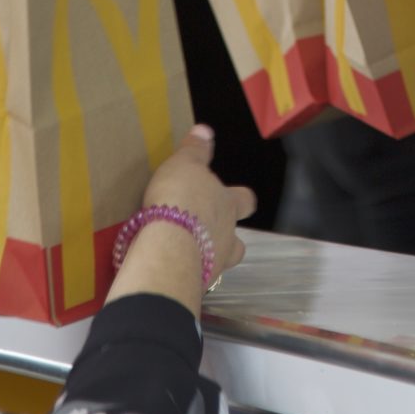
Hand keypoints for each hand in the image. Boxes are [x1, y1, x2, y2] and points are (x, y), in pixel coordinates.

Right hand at [142, 125, 253, 281]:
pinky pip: (194, 277)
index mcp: (228, 204)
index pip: (245, 200)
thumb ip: (195, 150)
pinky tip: (169, 266)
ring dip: (205, 257)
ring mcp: (214, 263)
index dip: (240, 198)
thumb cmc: (180, 198)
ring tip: (184, 252)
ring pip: (218, 262)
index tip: (231, 195)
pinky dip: (185, 271)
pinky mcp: (195, 282)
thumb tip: (204, 131)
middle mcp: (228, 236)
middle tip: (204, 230)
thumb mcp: (185, 164)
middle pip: (238, 242)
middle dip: (225, 236)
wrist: (169, 243)